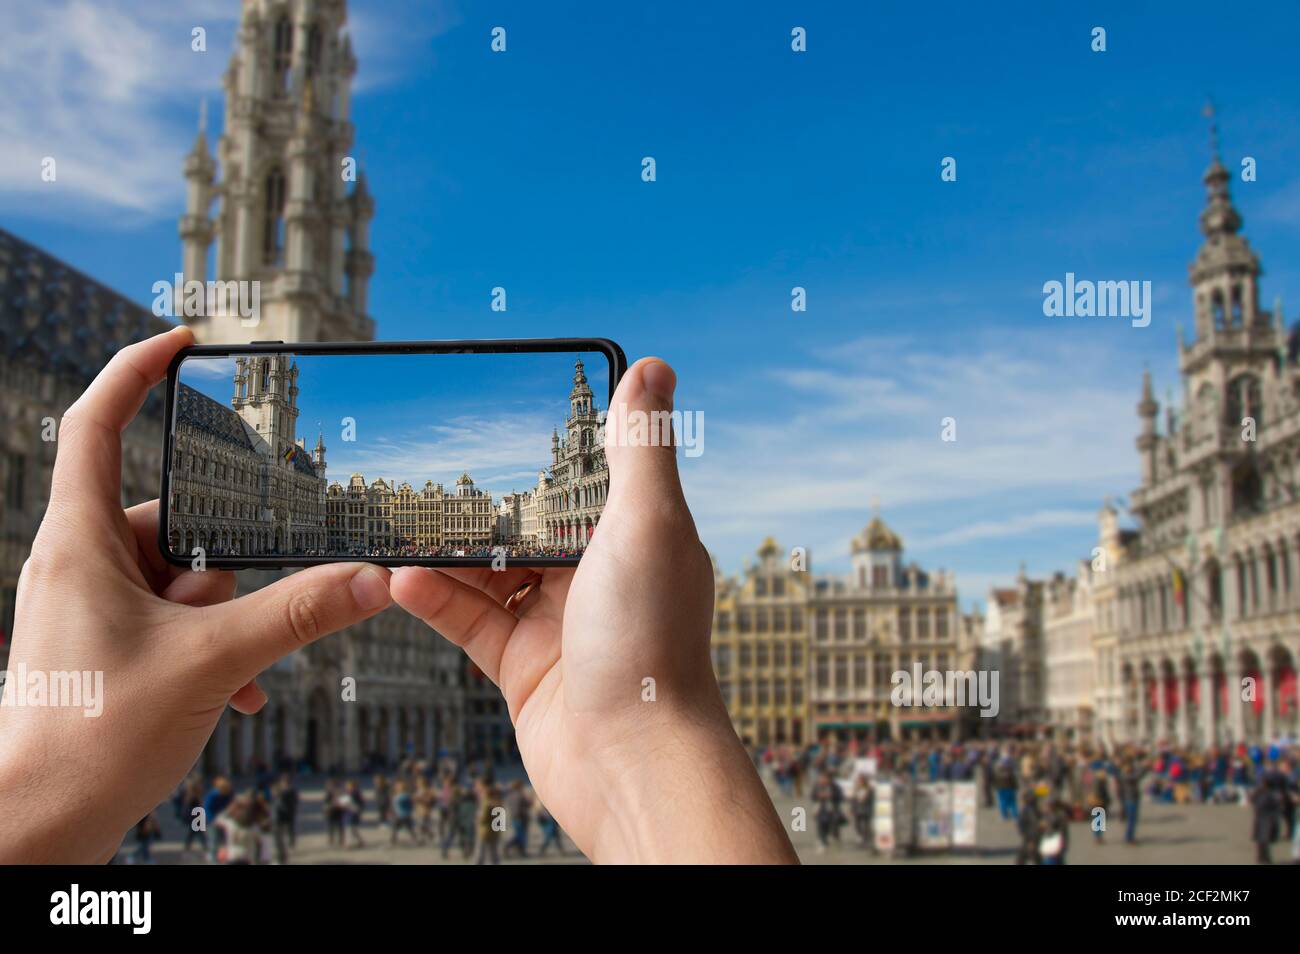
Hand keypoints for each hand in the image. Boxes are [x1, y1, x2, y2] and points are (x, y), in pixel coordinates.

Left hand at [0, 327, 393, 862]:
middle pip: (174, 520)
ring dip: (223, 621)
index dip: (136, 370)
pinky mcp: (108, 642)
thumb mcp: (211, 664)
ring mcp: (93, 605)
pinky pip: (175, 619)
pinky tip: (233, 692)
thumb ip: (297, 613)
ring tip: (227, 674)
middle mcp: (81, 564)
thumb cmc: (88, 743)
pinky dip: (211, 647)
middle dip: (222, 571)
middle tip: (223, 625)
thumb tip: (369, 578)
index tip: (184, 342)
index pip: (96, 425)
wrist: (38, 827)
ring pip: (184, 578)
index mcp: (80, 543)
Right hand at [390, 358, 796, 862]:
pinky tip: (400, 577)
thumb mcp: (646, 524)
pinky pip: (469, 620)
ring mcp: (559, 625)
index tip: (498, 418)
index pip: (586, 482)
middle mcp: (600, 581)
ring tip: (402, 521)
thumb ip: (640, 448)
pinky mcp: (522, 667)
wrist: (631, 762)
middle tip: (430, 472)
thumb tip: (654, 368)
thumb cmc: (651, 641)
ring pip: (492, 573)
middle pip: (530, 527)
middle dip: (485, 504)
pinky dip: (436, 598)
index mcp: (637, 541)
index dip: (546, 455)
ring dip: (449, 551)